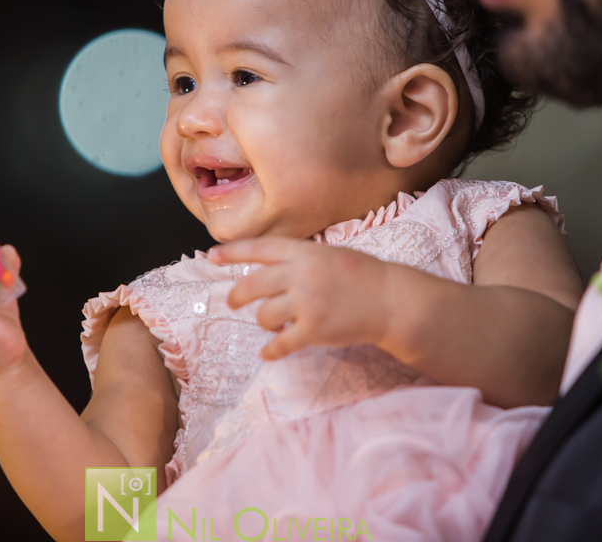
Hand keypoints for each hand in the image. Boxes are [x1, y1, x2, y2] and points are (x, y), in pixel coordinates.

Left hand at [211, 238, 395, 359]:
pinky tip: (269, 352)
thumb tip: (264, 268)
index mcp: (304, 252)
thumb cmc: (360, 276)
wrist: (390, 299)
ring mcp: (307, 302)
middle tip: (232, 302)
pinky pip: (281, 343)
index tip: (211, 257)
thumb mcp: (327, 254)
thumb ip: (298, 259)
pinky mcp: (314, 329)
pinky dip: (271, 350)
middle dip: (237, 296)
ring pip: (264, 316)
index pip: (259, 249)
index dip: (232, 253)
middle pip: (252, 285)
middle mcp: (301, 274)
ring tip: (272, 324)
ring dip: (263, 322)